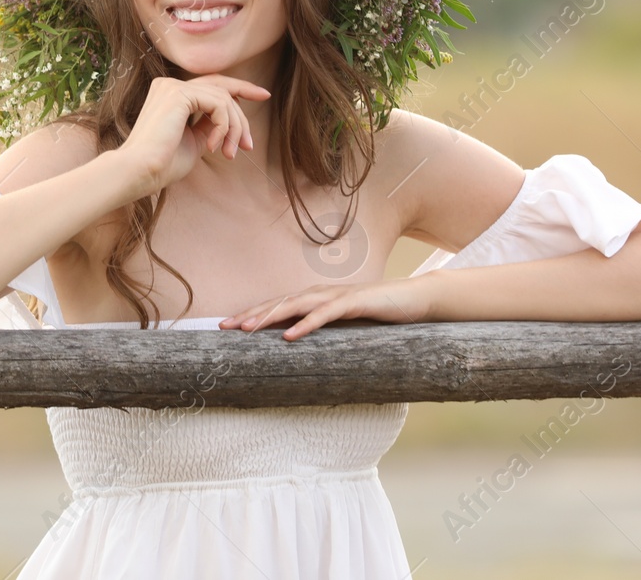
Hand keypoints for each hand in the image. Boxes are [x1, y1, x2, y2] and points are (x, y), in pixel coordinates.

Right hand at [116, 74, 271, 196]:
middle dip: (241, 117)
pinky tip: (213, 146)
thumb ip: (209, 125)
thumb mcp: (195, 140)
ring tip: (230, 153)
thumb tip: (230, 119)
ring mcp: (173, 87)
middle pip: (222, 89)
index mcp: (171, 94)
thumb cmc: (163, 164)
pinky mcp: (178, 94)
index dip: (241, 87)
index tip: (264, 95)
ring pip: (224, 98)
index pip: (213, 84)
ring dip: (234, 129)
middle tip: (249, 146)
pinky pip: (218, 104)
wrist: (140, 172)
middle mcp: (170, 85)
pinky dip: (223, 127)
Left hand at [219, 276, 434, 340]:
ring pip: (297, 304)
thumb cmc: (379, 314)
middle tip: (225, 327)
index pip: (278, 306)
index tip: (227, 327)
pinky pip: (326, 313)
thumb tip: (300, 349)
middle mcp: (322, 293)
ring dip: (271, 316)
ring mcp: (338, 295)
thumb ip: (325, 332)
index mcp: (317, 299)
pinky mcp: (355, 302)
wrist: (415, 300)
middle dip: (252, 314)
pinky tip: (291, 336)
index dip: (253, 314)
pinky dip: (307, 323)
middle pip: (279, 302)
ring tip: (249, 329)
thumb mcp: (346, 326)